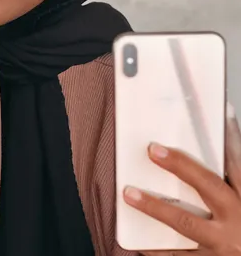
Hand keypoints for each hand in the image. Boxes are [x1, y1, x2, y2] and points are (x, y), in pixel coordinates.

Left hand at [124, 103, 240, 255]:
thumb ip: (232, 182)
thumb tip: (218, 144)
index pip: (238, 166)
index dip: (230, 140)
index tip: (220, 116)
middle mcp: (238, 221)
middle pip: (208, 185)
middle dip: (180, 165)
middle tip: (153, 149)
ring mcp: (224, 245)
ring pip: (184, 222)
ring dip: (154, 206)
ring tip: (129, 193)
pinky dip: (154, 249)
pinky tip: (135, 241)